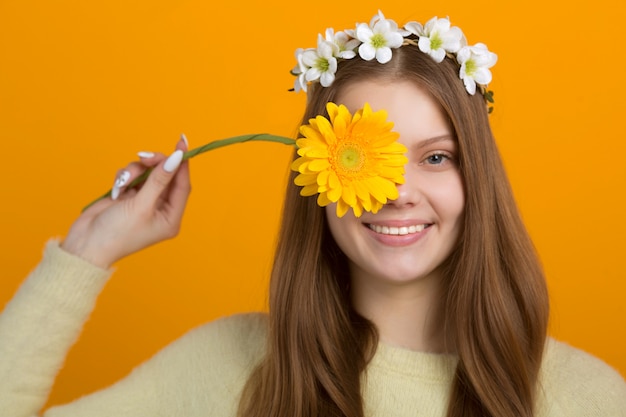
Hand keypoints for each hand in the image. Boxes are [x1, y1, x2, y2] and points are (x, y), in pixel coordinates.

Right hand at [61, 138, 190, 267]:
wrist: (84, 245)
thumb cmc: (116, 234)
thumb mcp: (141, 205)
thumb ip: (159, 180)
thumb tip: (176, 158)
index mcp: (170, 218)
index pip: (182, 185)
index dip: (182, 163)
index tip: (181, 142)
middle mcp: (160, 210)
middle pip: (165, 175)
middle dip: (154, 164)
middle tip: (143, 157)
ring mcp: (144, 202)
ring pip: (147, 173)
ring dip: (135, 172)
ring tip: (123, 183)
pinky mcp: (128, 196)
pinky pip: (132, 176)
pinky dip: (125, 177)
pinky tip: (116, 189)